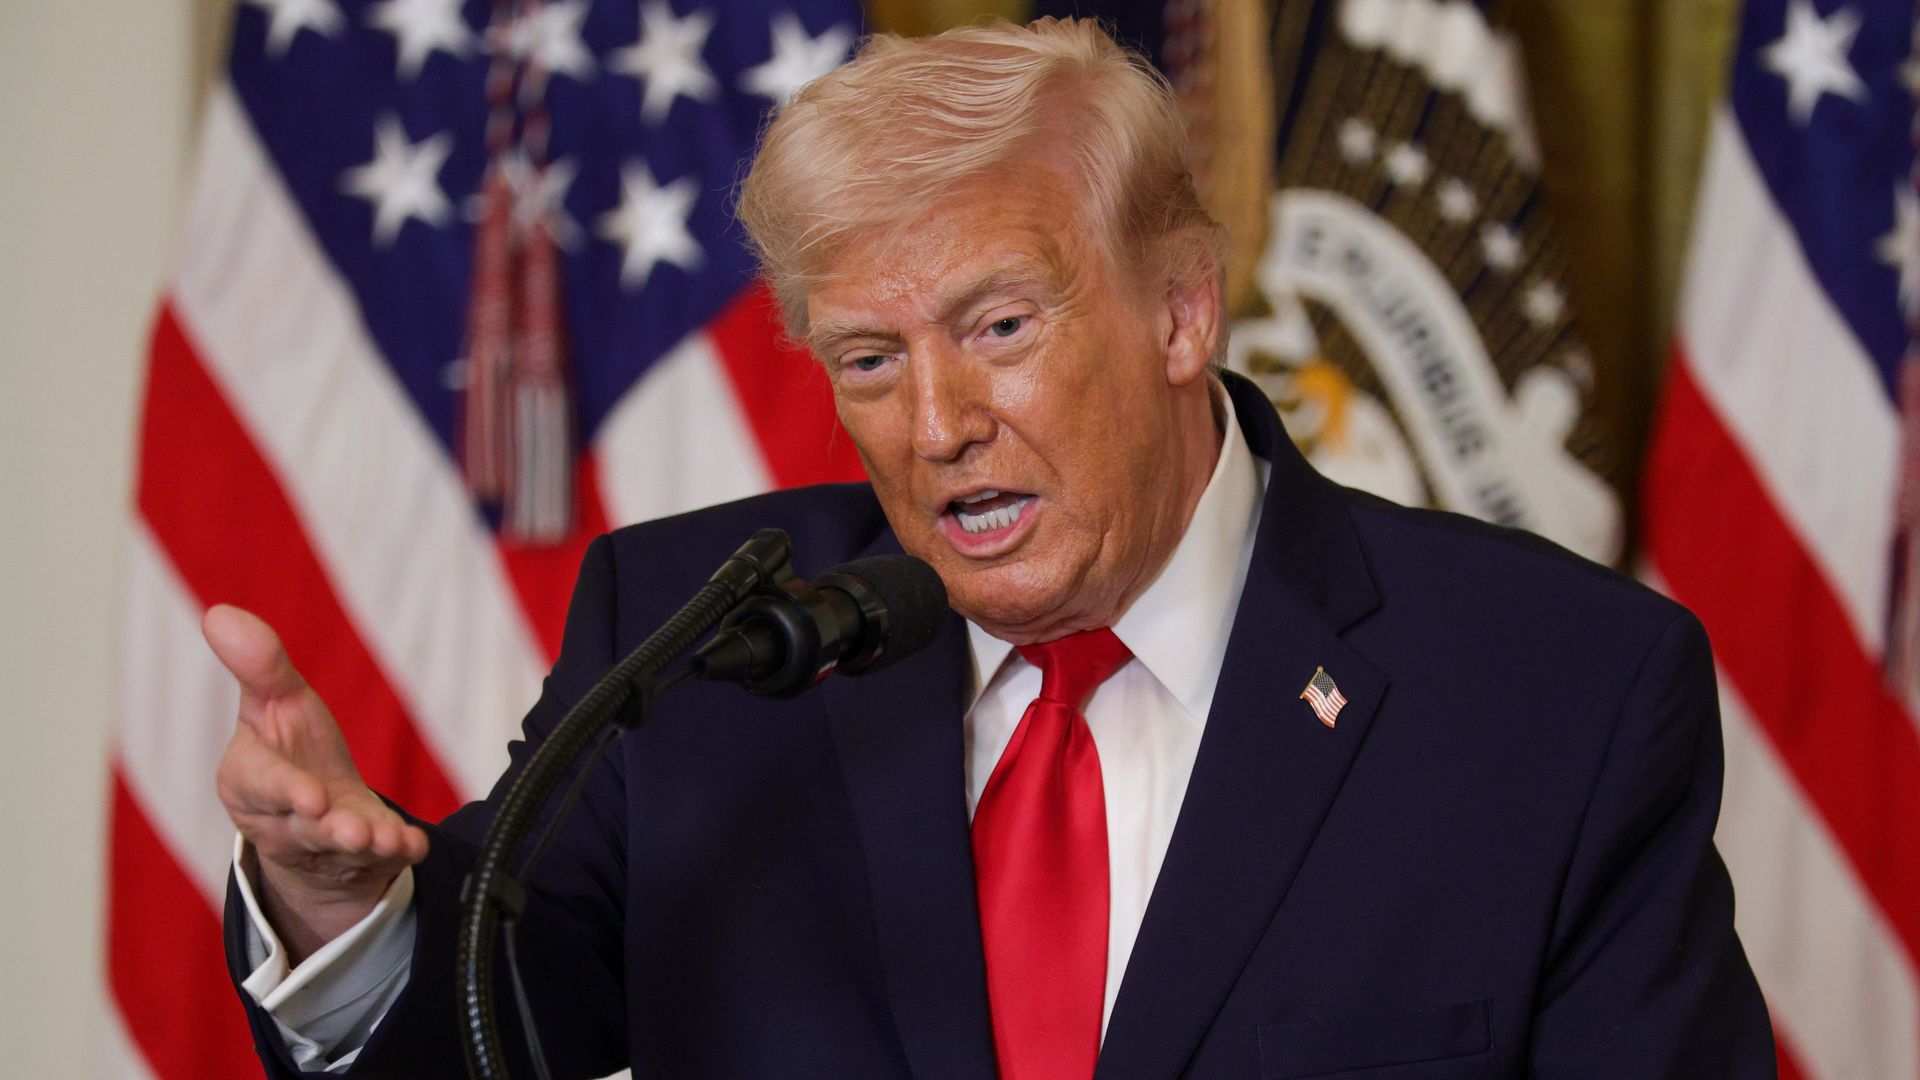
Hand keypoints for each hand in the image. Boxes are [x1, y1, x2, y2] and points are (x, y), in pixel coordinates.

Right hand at [206, 604, 428, 962]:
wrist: (314, 808)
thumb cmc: (288, 747)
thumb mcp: (274, 703)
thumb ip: (258, 667)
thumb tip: (219, 613)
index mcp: (250, 780)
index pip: (263, 785)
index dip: (286, 792)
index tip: (311, 798)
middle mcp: (284, 819)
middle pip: (306, 827)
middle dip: (331, 829)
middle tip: (354, 830)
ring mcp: (325, 843)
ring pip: (343, 847)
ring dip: (366, 842)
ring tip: (383, 838)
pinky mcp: (363, 856)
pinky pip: (381, 858)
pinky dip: (398, 848)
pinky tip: (415, 843)